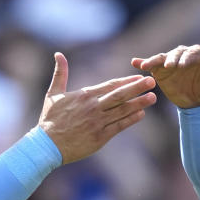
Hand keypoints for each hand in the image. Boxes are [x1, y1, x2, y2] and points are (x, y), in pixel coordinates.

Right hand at [39, 52, 156, 163]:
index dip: (126, 81)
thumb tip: (58, 54)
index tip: (139, 76)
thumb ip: (60, 73)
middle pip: (120, 95)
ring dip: (139, 103)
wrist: (47, 145)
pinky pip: (118, 126)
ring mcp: (97, 122)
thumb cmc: (49, 119)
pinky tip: (141, 114)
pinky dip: (130, 120)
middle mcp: (93, 107)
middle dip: (137, 87)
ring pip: (122, 110)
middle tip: (152, 82)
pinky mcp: (100, 137)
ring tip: (152, 97)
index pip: (110, 85)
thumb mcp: (53, 93)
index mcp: (84, 96)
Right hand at [131, 45, 199, 108]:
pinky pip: (152, 63)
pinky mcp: (160, 68)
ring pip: (163, 58)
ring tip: (147, 66)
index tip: (182, 66)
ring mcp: (171, 60)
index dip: (188, 59)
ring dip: (155, 60)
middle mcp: (184, 54)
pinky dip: (143, 61)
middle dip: (172, 59)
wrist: (196, 99)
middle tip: (168, 67)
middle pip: (177, 53)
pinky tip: (134, 62)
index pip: (194, 53)